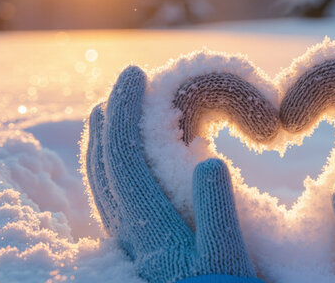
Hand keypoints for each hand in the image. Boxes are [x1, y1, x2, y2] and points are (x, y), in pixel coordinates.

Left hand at [85, 66, 261, 282]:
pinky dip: (113, 167)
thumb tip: (207, 161)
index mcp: (149, 227)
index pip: (125, 156)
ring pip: (104, 181)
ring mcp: (130, 240)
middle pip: (105, 163)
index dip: (127, 110)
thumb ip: (218, 214)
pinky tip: (128, 162)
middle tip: (125, 82)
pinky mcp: (138, 248)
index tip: (135, 73)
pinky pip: (113, 197)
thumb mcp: (230, 261)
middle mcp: (129, 231)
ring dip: (106, 140)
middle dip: (113, 116)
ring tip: (113, 111)